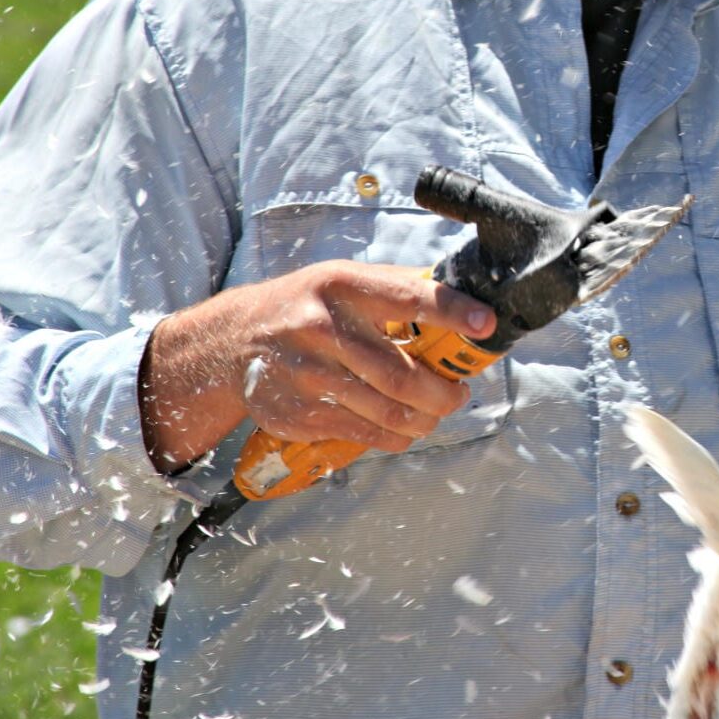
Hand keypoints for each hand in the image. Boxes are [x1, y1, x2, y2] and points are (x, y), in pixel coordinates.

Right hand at [139, 261, 495, 471]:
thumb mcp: (342, 281)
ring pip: (389, 413)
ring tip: (435, 412)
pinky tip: (404, 427)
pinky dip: (397, 437)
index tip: (486, 325)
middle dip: (445, 393)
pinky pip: (365, 435)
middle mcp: (323, 328)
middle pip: (403, 375)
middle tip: (458, 393)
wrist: (232, 341)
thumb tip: (463, 303)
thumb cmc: (305, 307)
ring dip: (426, 419)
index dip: (453, 313)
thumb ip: (397, 290)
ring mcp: (308, 375)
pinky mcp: (299, 413)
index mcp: (343, 286)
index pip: (410, 298)